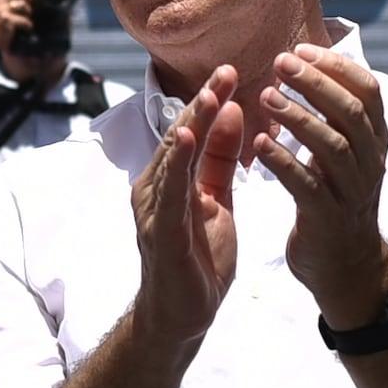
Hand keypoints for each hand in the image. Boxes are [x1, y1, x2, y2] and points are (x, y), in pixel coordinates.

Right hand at [127, 69, 248, 356]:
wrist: (183, 315)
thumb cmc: (198, 258)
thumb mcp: (218, 200)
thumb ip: (221, 159)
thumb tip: (232, 112)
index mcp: (173, 179)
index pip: (193, 132)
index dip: (211, 101)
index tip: (233, 72)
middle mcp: (156, 188)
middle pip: (180, 137)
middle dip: (203, 103)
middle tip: (226, 72)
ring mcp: (154, 209)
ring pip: (172, 158)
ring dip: (190, 124)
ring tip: (210, 95)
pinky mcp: (159, 231)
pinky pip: (168, 191)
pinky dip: (175, 163)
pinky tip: (184, 138)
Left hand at [254, 46, 387, 312]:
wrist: (347, 265)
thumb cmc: (338, 200)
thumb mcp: (348, 155)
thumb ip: (336, 117)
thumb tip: (313, 65)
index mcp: (376, 142)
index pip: (369, 92)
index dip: (337, 67)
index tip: (302, 49)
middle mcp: (371, 163)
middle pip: (350, 113)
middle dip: (316, 84)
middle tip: (280, 63)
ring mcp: (351, 192)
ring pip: (332, 146)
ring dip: (299, 118)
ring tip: (266, 97)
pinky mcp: (327, 219)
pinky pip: (307, 185)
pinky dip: (283, 162)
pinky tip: (259, 144)